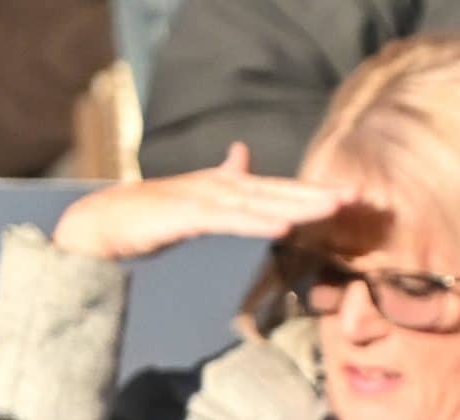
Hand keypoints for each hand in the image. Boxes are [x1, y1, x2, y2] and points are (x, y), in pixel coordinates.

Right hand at [51, 142, 352, 261]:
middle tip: (354, 197)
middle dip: (315, 195)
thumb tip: (242, 152)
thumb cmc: (153, 214)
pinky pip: (228, 221)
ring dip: (294, 206)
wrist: (105, 222)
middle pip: (275, 192)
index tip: (349, 197)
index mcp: (225, 186)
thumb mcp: (197, 196)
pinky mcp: (185, 216)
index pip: (277, 190)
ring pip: (258, 204)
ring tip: (328, 209)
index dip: (312, 192)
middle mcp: (218, 187)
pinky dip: (255, 224)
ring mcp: (202, 200)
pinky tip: (281, 228)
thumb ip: (224, 178)